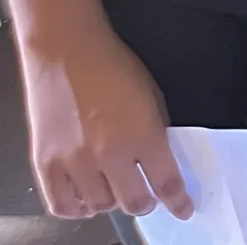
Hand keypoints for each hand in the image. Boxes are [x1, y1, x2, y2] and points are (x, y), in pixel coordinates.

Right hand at [20, 28, 192, 221]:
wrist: (67, 53)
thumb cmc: (111, 66)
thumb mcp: (152, 96)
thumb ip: (156, 132)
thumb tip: (161, 160)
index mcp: (144, 134)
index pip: (167, 183)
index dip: (179, 201)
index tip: (184, 209)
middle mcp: (111, 153)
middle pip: (134, 202)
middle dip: (146, 203)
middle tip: (147, 197)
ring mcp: (76, 162)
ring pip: (101, 206)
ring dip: (112, 202)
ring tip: (115, 190)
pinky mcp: (47, 164)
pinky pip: (62, 205)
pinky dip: (77, 209)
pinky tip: (86, 201)